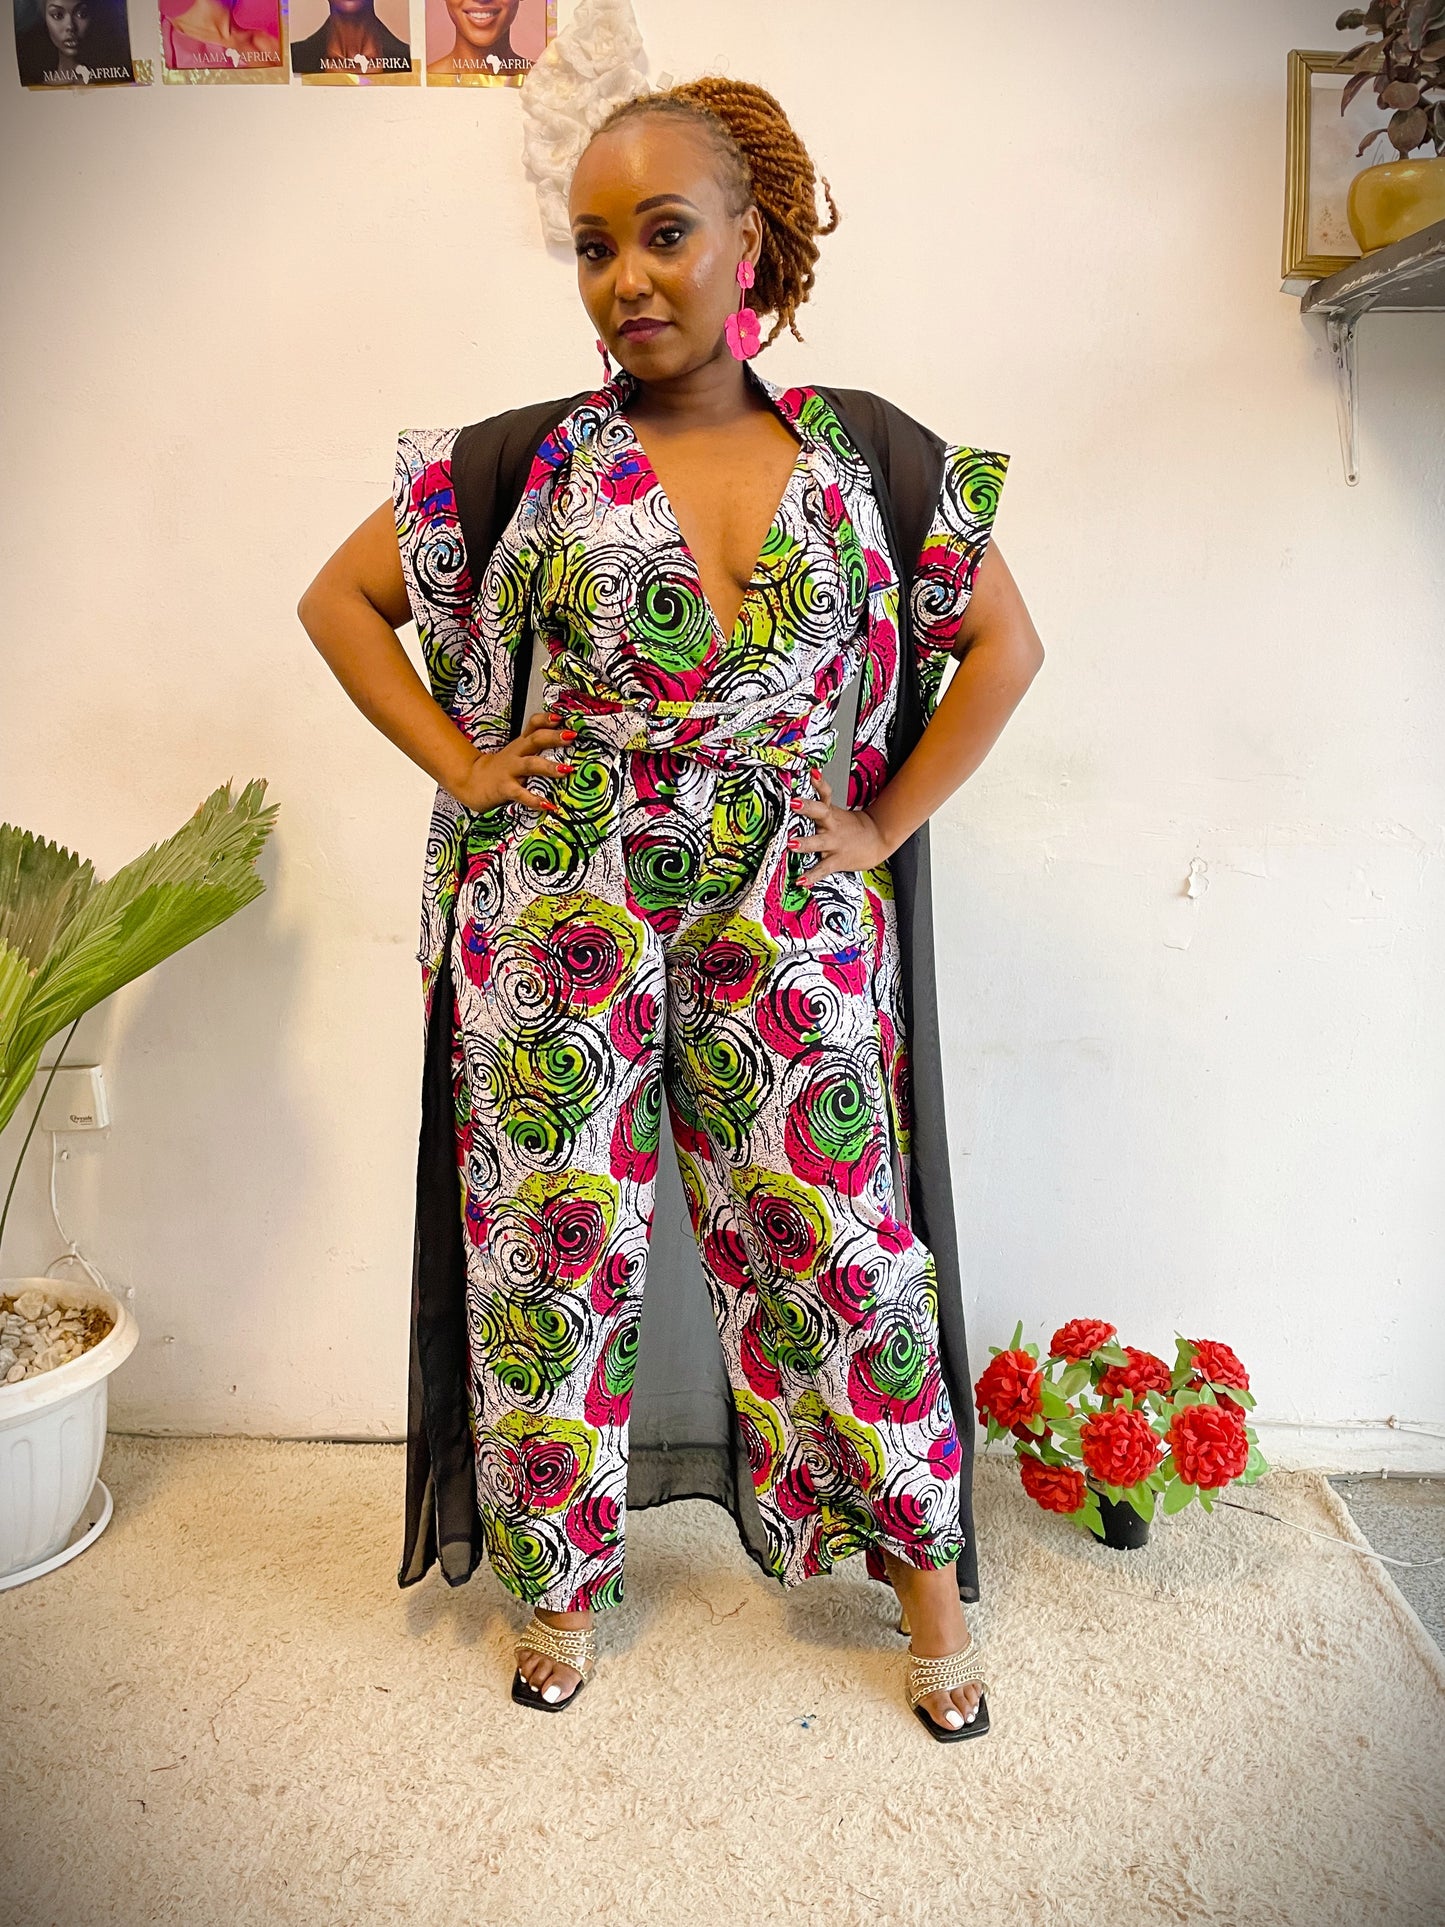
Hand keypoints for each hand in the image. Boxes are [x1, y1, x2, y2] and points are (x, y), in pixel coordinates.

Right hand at [449, 708, 577, 814]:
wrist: (471, 781)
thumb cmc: (501, 768)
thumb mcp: (517, 752)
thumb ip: (537, 746)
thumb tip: (567, 741)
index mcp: (521, 743)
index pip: (533, 725)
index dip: (547, 719)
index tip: (562, 717)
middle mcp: (517, 754)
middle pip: (535, 740)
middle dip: (553, 737)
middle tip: (571, 737)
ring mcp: (510, 771)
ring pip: (530, 765)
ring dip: (548, 767)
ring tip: (565, 770)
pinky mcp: (505, 788)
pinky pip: (521, 794)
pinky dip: (534, 800)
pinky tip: (547, 805)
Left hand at [787, 767, 892, 886]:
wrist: (877, 841)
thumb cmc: (850, 827)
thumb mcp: (835, 812)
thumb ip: (819, 802)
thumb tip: (807, 780)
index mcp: (831, 813)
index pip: (825, 793)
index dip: (819, 783)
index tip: (812, 773)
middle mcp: (831, 825)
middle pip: (820, 812)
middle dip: (807, 807)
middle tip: (794, 803)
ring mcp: (834, 843)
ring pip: (818, 842)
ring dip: (805, 843)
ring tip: (792, 844)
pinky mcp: (836, 860)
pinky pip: (822, 869)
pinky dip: (811, 876)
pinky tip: (801, 880)